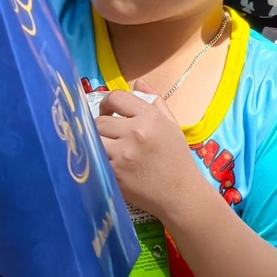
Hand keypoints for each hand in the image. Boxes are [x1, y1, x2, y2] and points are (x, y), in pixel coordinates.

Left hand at [96, 90, 198, 220]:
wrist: (181, 194)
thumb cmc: (177, 159)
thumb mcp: (171, 124)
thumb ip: (155, 100)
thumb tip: (139, 82)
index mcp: (150, 117)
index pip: (116, 97)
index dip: (107, 103)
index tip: (108, 112)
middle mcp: (136, 132)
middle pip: (100, 120)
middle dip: (101, 127)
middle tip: (107, 135)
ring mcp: (124, 154)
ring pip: (94, 139)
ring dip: (97, 143)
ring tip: (105, 148)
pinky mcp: (115, 173)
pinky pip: (96, 158)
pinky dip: (98, 159)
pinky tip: (105, 162)